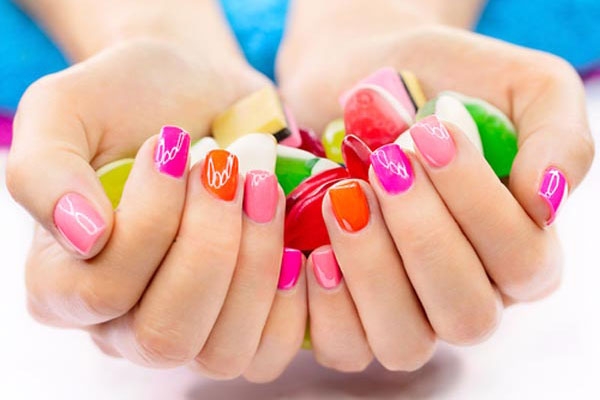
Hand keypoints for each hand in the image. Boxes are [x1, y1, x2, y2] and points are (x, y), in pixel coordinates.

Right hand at [7, 38, 306, 381]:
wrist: (200, 88)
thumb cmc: (132, 96)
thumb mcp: (67, 109)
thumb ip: (43, 171)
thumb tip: (84, 237)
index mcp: (65, 282)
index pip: (103, 290)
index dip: (149, 221)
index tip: (171, 147)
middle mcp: (125, 321)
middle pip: (167, 335)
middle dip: (210, 244)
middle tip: (225, 169)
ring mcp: (192, 327)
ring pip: (223, 350)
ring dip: (255, 262)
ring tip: (262, 189)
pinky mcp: (247, 321)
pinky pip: (269, 351)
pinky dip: (290, 298)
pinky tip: (288, 237)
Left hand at [278, 14, 593, 370]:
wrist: (353, 75)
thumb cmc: (437, 78)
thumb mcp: (519, 83)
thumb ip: (556, 136)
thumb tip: (547, 201)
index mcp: (518, 245)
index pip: (521, 262)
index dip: (477, 205)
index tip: (430, 132)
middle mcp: (467, 288)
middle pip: (467, 314)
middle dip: (423, 238)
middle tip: (387, 164)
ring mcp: (406, 307)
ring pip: (404, 342)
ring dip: (372, 269)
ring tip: (343, 198)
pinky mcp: (349, 310)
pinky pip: (345, 347)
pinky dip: (326, 304)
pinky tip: (314, 245)